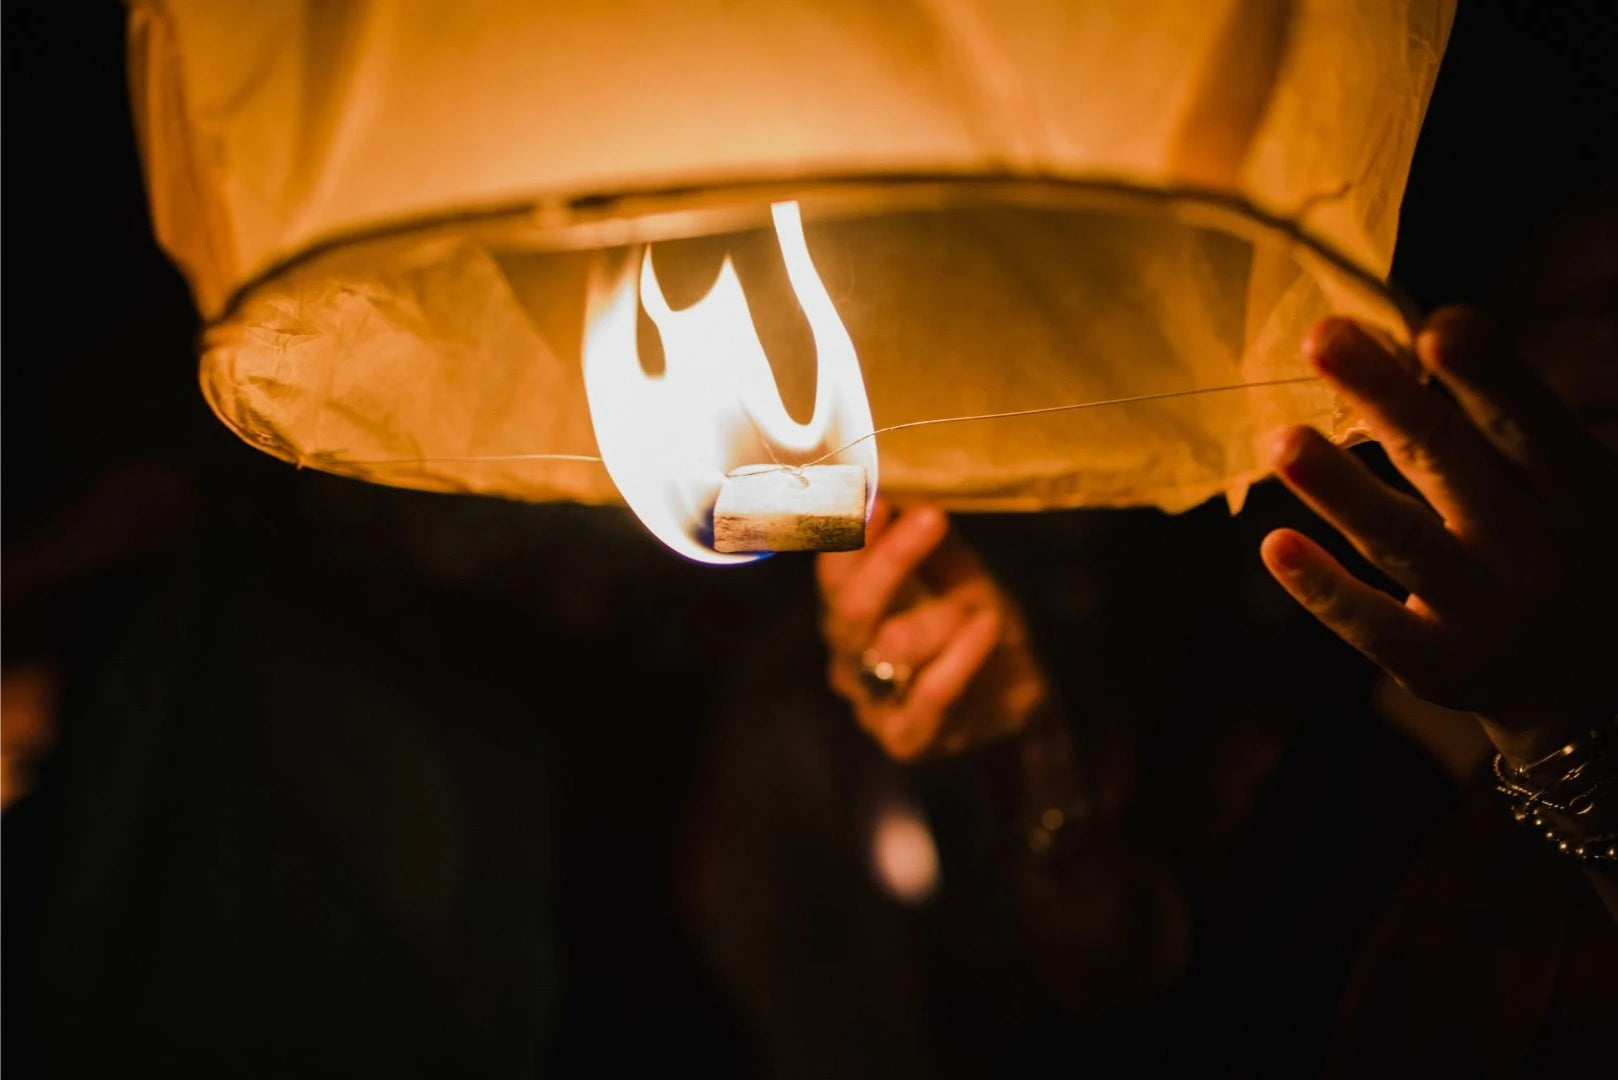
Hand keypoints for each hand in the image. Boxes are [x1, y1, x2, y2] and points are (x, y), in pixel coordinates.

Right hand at [815, 497, 1050, 760]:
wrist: (1016, 699)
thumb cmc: (976, 629)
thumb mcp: (960, 578)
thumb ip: (931, 544)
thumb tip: (904, 494)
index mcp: (850, 610)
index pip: (834, 571)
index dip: (850, 535)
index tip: (879, 499)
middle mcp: (848, 656)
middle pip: (850, 608)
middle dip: (890, 560)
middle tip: (931, 519)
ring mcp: (872, 702)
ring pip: (891, 648)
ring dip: (941, 618)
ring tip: (981, 610)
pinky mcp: (904, 738)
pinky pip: (928, 696)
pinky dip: (961, 657)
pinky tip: (985, 628)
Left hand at [1260, 307, 1617, 766]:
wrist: (1594, 686)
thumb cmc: (1565, 547)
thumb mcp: (1567, 485)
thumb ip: (1500, 425)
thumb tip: (1411, 330)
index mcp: (1576, 489)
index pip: (1525, 423)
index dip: (1486, 375)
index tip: (1433, 325)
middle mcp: (1533, 548)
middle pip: (1449, 463)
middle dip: (1384, 397)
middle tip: (1321, 337)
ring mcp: (1481, 611)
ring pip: (1401, 541)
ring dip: (1339, 489)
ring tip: (1282, 442)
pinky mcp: (1435, 663)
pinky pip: (1371, 622)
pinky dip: (1322, 586)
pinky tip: (1274, 545)